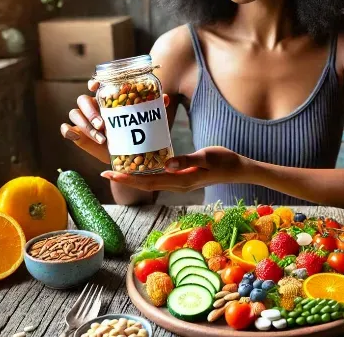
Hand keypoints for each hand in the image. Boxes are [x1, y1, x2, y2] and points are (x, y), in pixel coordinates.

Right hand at [59, 79, 169, 163]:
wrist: (123, 160)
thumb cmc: (132, 138)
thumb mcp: (143, 126)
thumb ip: (152, 110)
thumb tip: (164, 98)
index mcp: (105, 101)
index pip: (96, 86)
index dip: (93, 83)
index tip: (95, 86)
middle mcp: (92, 108)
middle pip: (82, 100)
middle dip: (91, 111)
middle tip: (103, 124)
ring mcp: (82, 120)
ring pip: (75, 113)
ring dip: (84, 124)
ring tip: (100, 137)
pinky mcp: (76, 133)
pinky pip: (66, 129)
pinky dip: (68, 131)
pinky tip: (73, 135)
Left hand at [101, 146, 247, 191]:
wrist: (238, 169)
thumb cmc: (224, 160)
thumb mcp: (206, 157)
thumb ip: (186, 160)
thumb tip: (166, 164)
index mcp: (181, 181)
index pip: (149, 182)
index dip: (128, 179)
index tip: (111, 173)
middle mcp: (177, 185)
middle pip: (145, 185)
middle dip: (125, 179)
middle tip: (104, 173)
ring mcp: (180, 184)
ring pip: (151, 183)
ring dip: (133, 178)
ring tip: (116, 171)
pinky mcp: (182, 178)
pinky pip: (159, 179)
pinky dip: (145, 175)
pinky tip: (139, 168)